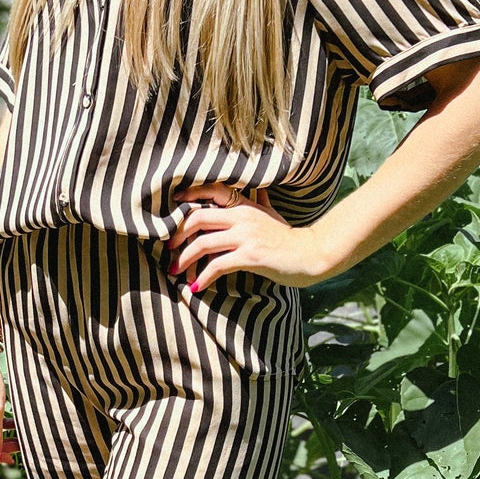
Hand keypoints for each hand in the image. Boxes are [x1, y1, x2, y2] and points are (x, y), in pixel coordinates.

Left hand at [165, 183, 332, 292]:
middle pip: (198, 217)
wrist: (310, 254)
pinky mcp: (250, 256)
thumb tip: (260, 191)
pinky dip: (203, 277)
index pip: (212, 191)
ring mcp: (246, 236)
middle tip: (169, 249)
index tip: (172, 206)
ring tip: (175, 272)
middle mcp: (243, 217)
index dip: (189, 195)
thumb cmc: (290, 238)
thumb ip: (263, 202)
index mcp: (245, 205)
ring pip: (203, 243)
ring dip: (184, 259)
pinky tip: (196, 287)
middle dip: (178, 234)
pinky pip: (218, 265)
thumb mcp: (274, 216)